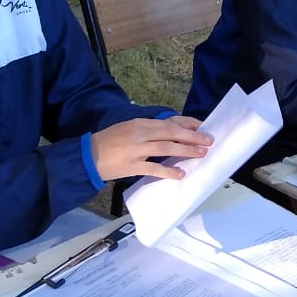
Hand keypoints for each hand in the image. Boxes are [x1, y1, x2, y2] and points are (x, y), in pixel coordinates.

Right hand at [90, 116, 211, 181]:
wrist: (89, 156)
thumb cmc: (110, 141)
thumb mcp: (129, 128)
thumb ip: (148, 130)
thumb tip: (171, 132)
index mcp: (140, 123)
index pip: (168, 121)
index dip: (187, 123)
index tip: (202, 126)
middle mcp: (140, 134)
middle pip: (171, 133)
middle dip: (192, 136)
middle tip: (208, 140)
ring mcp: (136, 150)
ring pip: (166, 148)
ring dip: (186, 151)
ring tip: (201, 153)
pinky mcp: (132, 166)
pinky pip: (154, 168)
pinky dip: (168, 171)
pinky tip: (180, 174)